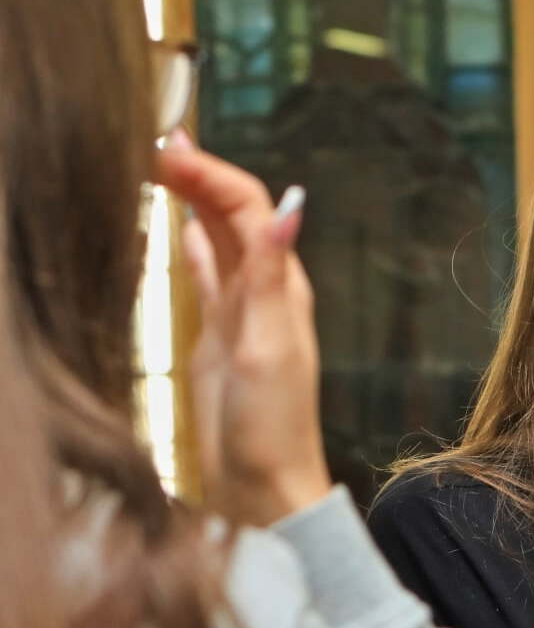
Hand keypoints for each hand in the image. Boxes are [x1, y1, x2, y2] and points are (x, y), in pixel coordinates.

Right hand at [158, 131, 329, 525]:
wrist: (263, 484)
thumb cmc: (272, 424)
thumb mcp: (270, 347)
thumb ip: (274, 278)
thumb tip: (290, 208)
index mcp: (282, 284)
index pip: (248, 206)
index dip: (210, 172)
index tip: (165, 146)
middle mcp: (265, 289)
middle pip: (231, 213)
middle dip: (198, 174)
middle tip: (150, 143)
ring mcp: (240, 310)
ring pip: (216, 237)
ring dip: (192, 198)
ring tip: (157, 162)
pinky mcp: (218, 334)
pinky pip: (205, 273)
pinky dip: (189, 242)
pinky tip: (173, 223)